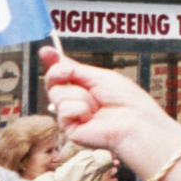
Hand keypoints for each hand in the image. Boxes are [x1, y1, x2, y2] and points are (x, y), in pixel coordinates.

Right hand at [41, 47, 174, 154]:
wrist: (134, 121)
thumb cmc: (125, 99)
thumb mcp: (100, 76)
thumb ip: (75, 69)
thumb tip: (54, 57)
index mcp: (86, 86)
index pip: (64, 73)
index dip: (53, 61)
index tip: (45, 51)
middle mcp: (76, 100)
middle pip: (52, 82)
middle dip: (58, 73)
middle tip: (68, 73)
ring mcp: (72, 115)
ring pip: (57, 94)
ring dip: (79, 95)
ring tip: (97, 105)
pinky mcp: (69, 129)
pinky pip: (63, 110)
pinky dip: (80, 109)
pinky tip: (92, 117)